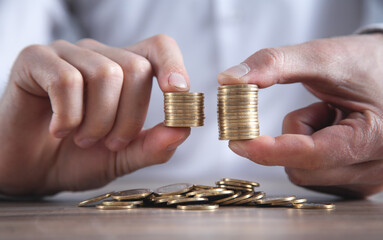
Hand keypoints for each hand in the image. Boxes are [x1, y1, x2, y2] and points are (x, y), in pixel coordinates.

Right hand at [0, 34, 189, 195]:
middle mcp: (98, 55)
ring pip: (104, 74)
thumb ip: (153, 145)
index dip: (173, 65)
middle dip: (128, 118)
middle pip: (135, 68)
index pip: (159, 47)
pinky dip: (68, 116)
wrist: (30, 169)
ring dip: (97, 121)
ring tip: (82, 138)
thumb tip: (183, 129)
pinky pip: (66, 80)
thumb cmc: (77, 158)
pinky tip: (58, 130)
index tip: (177, 92)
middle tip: (109, 142)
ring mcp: (67, 54)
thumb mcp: (122, 157)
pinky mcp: (35, 59)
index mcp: (124, 71)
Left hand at [218, 34, 382, 197]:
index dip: (268, 150)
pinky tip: (332, 132)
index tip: (236, 140)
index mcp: (377, 137)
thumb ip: (275, 64)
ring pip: (302, 174)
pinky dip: (307, 152)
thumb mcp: (323, 57)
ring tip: (329, 116)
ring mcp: (369, 178)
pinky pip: (312, 175)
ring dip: (299, 142)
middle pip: (301, 169)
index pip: (311, 155)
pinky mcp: (358, 181)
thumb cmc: (365, 62)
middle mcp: (378, 166)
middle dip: (291, 135)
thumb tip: (228, 80)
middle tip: (315, 107)